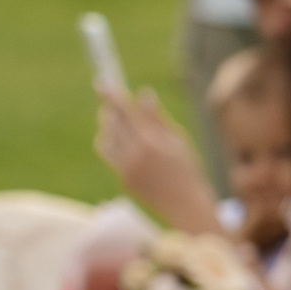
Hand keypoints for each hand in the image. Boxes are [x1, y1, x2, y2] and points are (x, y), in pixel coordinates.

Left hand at [96, 89, 221, 235]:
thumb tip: (143, 94)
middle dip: (111, 110)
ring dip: (109, 128)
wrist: (186, 206)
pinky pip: (111, 156)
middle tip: (113, 102)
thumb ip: (157, 118)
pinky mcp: (123, 179)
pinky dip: (114, 145)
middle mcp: (135, 155)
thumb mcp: (178, 140)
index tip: (102, 83)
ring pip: (106, 140)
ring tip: (118, 122)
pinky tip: (125, 143)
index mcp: (151, 142)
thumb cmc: (188, 169)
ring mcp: (127, 168)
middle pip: (112, 124)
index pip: (126, 112)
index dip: (113, 96)